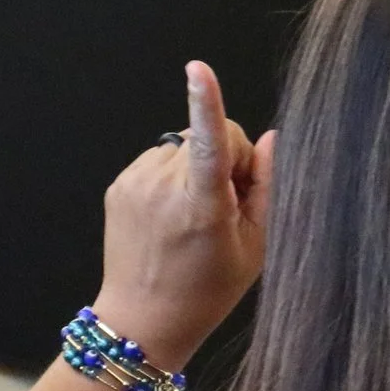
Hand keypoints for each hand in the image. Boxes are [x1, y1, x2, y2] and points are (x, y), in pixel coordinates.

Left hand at [91, 61, 273, 371]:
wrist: (141, 321)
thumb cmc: (207, 291)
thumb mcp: (254, 249)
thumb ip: (266, 188)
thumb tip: (271, 140)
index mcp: (202, 206)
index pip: (211, 144)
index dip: (207, 103)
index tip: (198, 69)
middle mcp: (163, 188)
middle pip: (210, 136)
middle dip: (225, 159)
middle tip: (226, 206)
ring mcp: (135, 184)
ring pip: (183, 146)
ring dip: (194, 168)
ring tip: (194, 216)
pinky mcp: (119, 184)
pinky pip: (157, 160)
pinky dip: (170, 177)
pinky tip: (171, 215)